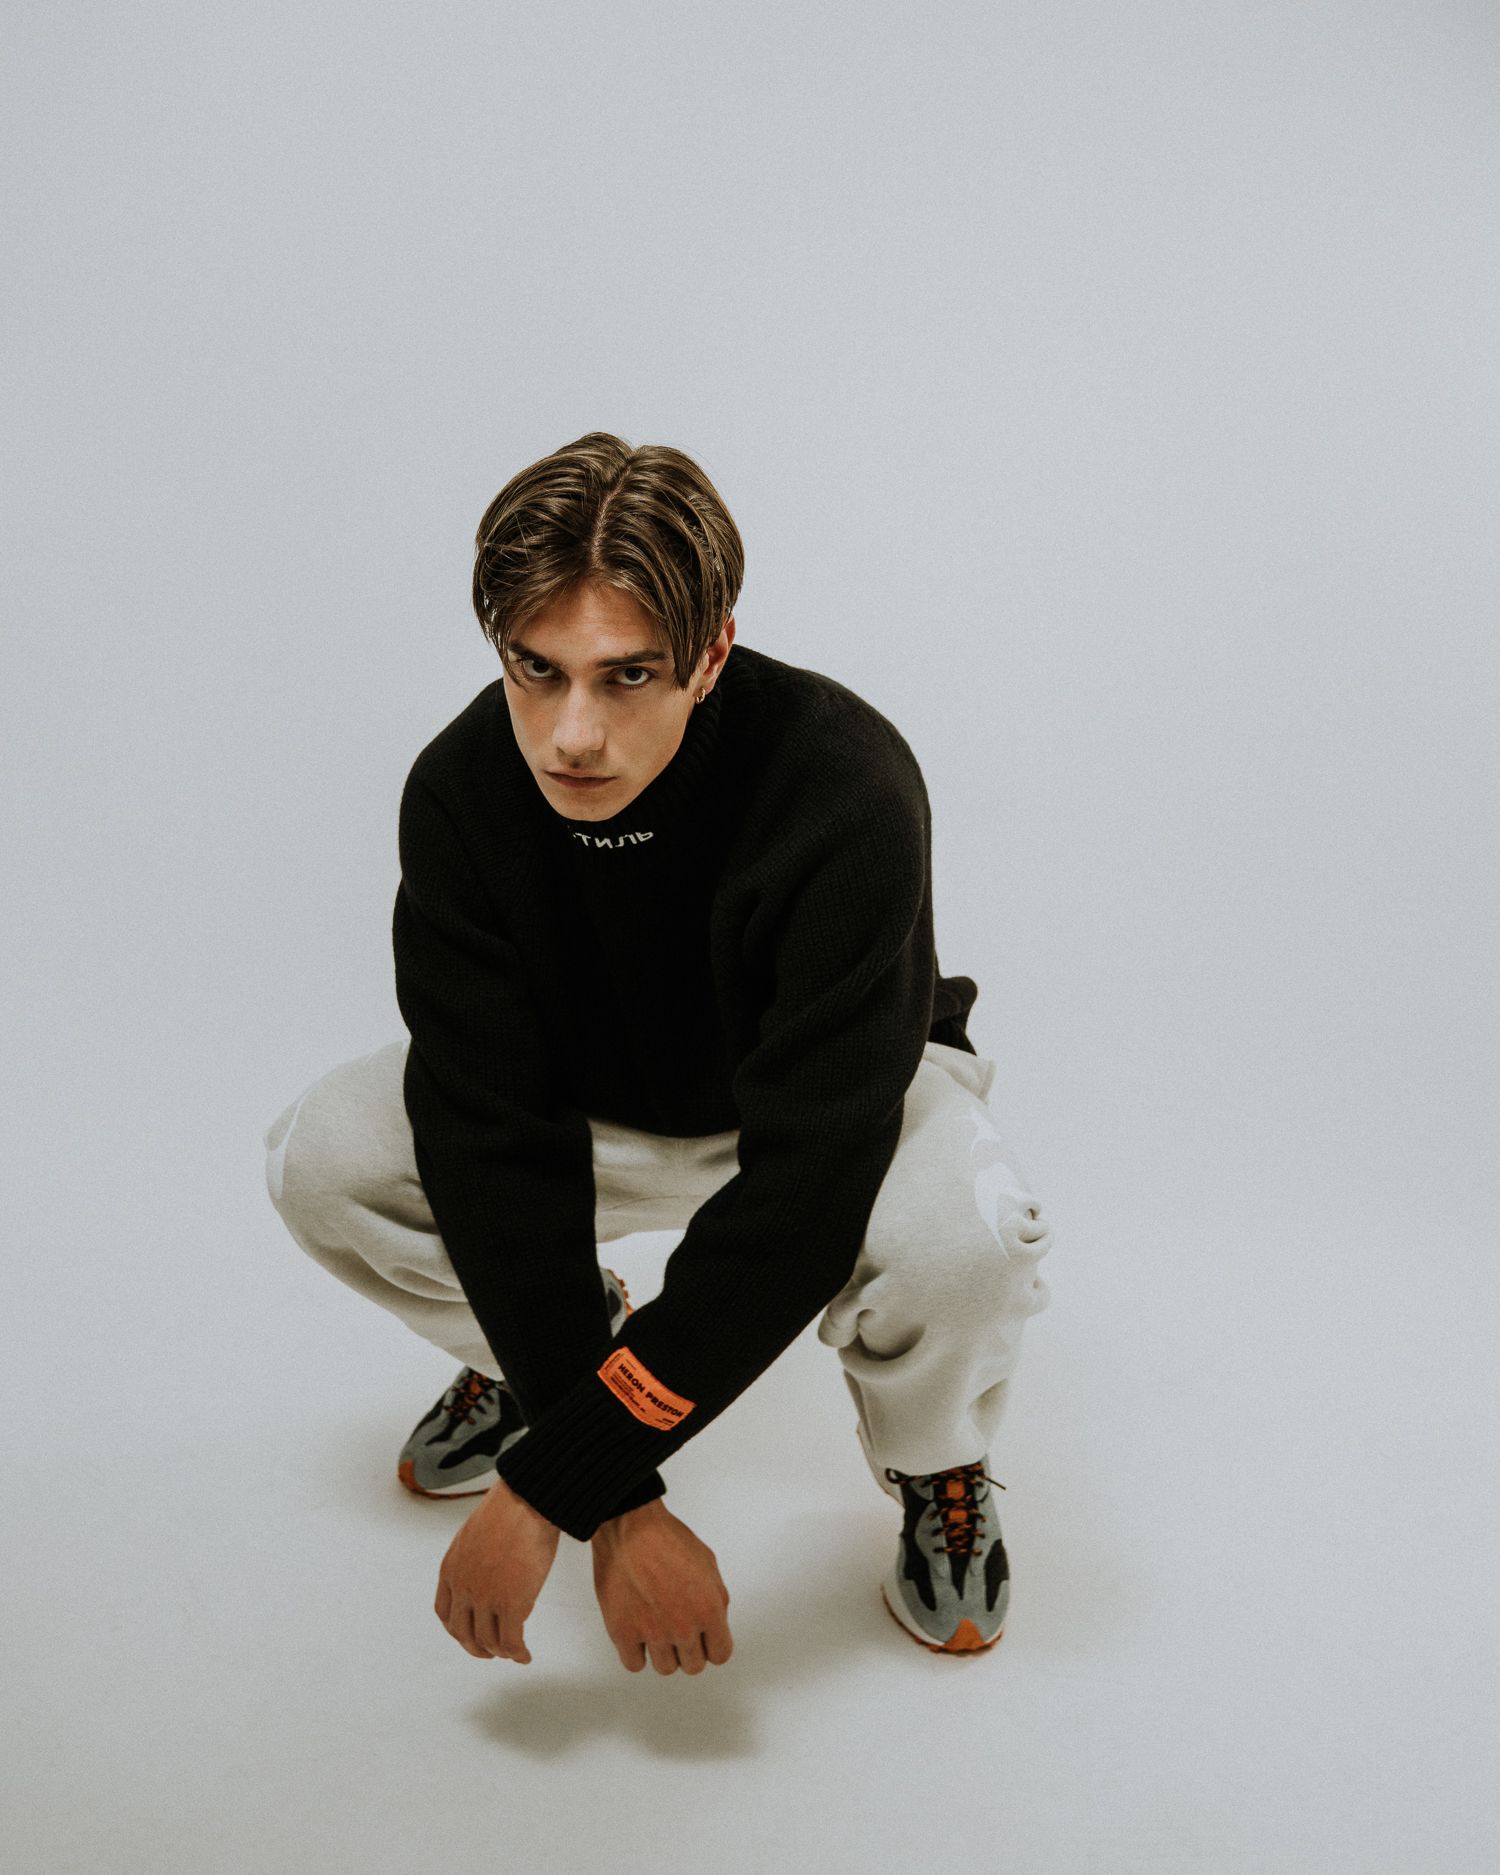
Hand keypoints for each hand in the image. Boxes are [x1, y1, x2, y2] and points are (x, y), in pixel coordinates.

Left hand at [434, 1475, 560, 1662]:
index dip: (458, 1629)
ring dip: (500, 1651)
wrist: (528, 1501)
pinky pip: (511, 1642)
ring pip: (488, 1642)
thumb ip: (473, 1557)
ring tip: (513, 1652)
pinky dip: (518, 1653)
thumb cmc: (510, 1509)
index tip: (471, 1633)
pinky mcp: (511, 1604)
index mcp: (451, 1569)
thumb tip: (488, 1566)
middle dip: (477, 1647)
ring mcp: (485, 1598)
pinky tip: (525, 1655)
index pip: (445, 1612)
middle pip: (463, 1633)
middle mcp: (463, 1587)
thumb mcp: (476, 1534)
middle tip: (491, 1651)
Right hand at [590, 1500, 732, 1674]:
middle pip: (693, 1665)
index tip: (705, 1639)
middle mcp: (683, 1628)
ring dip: (664, 1652)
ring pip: (665, 1668)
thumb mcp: (708, 1563)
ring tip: (657, 1628)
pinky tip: (637, 1634)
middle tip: (679, 1629)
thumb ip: (716, 1598)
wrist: (630, 1527)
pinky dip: (636, 1653)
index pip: (720, 1654)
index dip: (713, 1645)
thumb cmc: (667, 1538)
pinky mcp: (623, 1633)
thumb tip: (716, 1624)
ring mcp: (652, 1633)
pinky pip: (634, 1664)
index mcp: (709, 1610)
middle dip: (689, 1649)